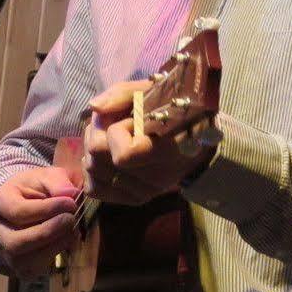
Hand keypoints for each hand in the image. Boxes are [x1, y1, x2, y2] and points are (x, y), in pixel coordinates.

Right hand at [0, 166, 81, 278]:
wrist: (33, 201)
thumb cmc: (40, 187)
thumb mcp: (48, 176)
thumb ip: (58, 182)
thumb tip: (70, 194)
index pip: (18, 212)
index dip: (46, 209)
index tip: (70, 202)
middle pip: (15, 242)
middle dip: (47, 233)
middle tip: (70, 220)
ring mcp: (4, 249)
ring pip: (22, 260)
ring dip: (52, 247)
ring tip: (71, 231)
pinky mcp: (18, 264)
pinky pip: (31, 270)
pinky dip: (51, 257)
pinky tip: (65, 241)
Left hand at [81, 78, 210, 204]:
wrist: (200, 140)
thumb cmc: (176, 111)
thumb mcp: (154, 91)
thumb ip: (123, 94)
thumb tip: (94, 107)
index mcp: (168, 150)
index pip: (123, 155)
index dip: (117, 132)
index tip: (131, 120)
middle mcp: (156, 177)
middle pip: (98, 159)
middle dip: (97, 134)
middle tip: (112, 123)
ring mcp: (145, 191)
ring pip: (92, 171)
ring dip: (94, 149)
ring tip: (111, 138)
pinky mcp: (136, 199)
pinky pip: (94, 189)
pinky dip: (93, 172)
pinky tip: (106, 159)